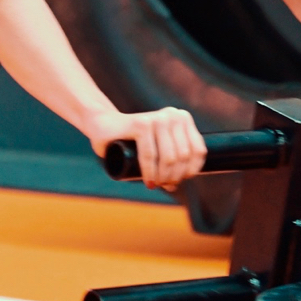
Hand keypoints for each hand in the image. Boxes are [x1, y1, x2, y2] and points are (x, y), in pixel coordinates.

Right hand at [86, 108, 206, 191]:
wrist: (102, 126)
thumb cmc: (132, 140)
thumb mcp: (158, 146)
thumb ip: (171, 158)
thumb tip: (181, 182)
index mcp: (182, 118)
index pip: (198, 151)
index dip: (191, 171)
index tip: (179, 181)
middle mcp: (173, 115)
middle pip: (183, 156)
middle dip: (174, 177)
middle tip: (163, 185)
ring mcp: (157, 118)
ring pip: (169, 158)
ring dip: (163, 178)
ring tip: (155, 184)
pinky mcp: (141, 124)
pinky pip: (150, 155)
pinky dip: (150, 173)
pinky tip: (149, 182)